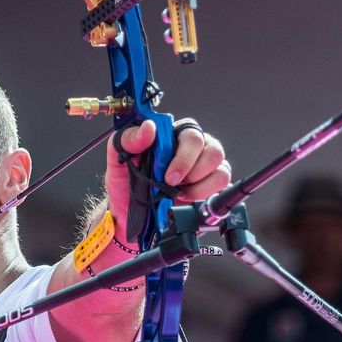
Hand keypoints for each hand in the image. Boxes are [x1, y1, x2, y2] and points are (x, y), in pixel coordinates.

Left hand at [105, 118, 230, 239]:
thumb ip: (129, 139)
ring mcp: (205, 167)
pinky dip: (206, 193)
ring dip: (200, 185)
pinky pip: (222, 184)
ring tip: (180, 193)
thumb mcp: (118, 159)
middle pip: (212, 149)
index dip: (184, 155)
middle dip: (192, 172)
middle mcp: (193, 148)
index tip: (168, 176)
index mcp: (173, 136)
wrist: (128, 214)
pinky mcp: (211, 185)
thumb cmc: (126, 183)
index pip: (192, 134)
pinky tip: (188, 198)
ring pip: (221, 168)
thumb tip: (148, 128)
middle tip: (173, 184)